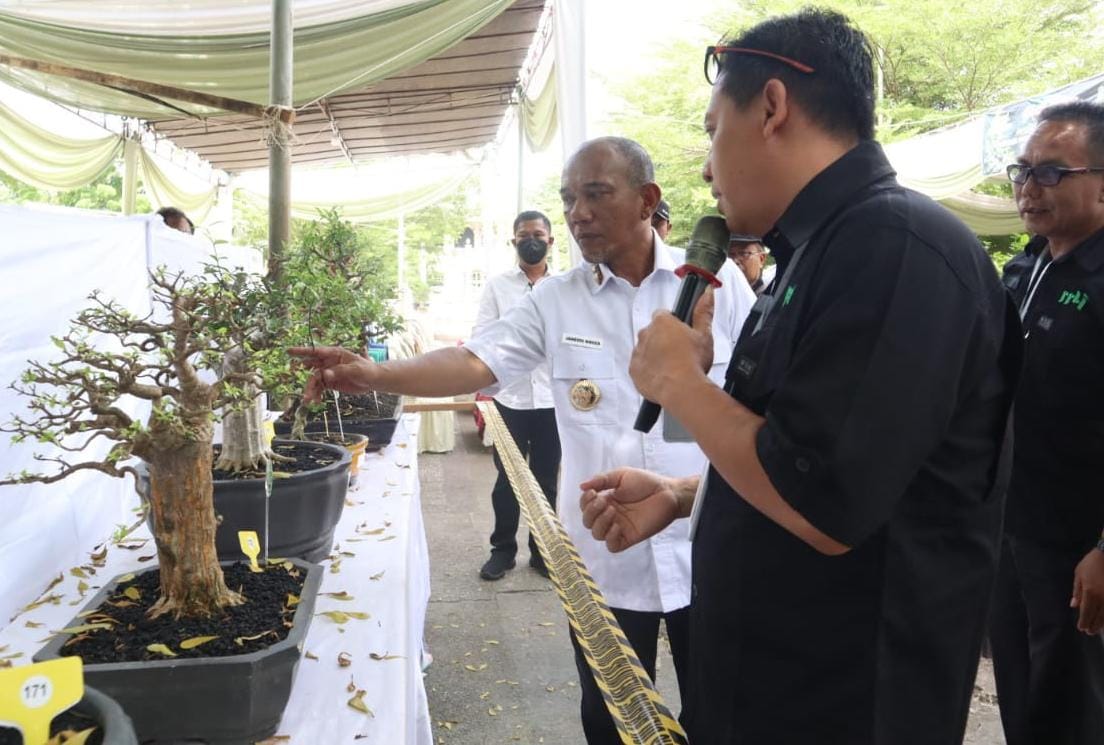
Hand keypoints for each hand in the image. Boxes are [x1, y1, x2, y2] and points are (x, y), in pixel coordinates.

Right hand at [287, 345, 376, 402]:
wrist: (373, 381)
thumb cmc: (367, 370)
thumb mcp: (356, 369)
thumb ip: (340, 371)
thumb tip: (325, 374)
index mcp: (335, 354)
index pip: (316, 351)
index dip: (302, 351)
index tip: (289, 351)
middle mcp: (329, 362)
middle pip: (311, 367)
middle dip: (304, 375)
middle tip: (299, 384)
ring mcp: (329, 373)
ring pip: (314, 380)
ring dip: (310, 389)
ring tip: (308, 400)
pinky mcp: (330, 383)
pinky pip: (319, 388)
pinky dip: (316, 394)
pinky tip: (316, 401)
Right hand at [579, 468, 680, 552]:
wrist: (668, 493)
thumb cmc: (646, 483)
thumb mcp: (621, 475)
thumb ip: (602, 480)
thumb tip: (582, 486)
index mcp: (606, 501)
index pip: (585, 507)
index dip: (585, 502)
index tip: (593, 492)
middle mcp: (610, 515)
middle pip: (588, 522)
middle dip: (591, 512)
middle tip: (603, 501)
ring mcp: (619, 528)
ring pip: (597, 535)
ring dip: (600, 523)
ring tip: (612, 511)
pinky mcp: (629, 537)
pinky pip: (612, 546)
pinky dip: (610, 538)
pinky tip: (617, 526)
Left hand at [629, 287, 714, 403]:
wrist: (681, 389)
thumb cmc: (692, 362)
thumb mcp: (705, 334)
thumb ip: (704, 311)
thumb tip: (707, 292)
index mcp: (662, 322)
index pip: (663, 315)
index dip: (673, 324)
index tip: (681, 333)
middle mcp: (646, 334)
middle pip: (653, 332)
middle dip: (663, 339)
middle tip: (680, 351)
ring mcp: (638, 352)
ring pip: (645, 349)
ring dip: (655, 354)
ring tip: (672, 366)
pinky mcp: (633, 370)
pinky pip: (639, 366)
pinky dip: (648, 370)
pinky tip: (663, 375)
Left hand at [1071, 547, 1103, 634]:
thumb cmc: (1092, 563)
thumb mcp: (1079, 574)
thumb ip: (1077, 591)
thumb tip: (1074, 606)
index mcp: (1090, 592)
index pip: (1086, 612)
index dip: (1084, 621)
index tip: (1081, 628)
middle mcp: (1103, 598)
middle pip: (1098, 616)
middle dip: (1093, 625)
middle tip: (1089, 632)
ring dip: (1102, 624)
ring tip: (1098, 629)